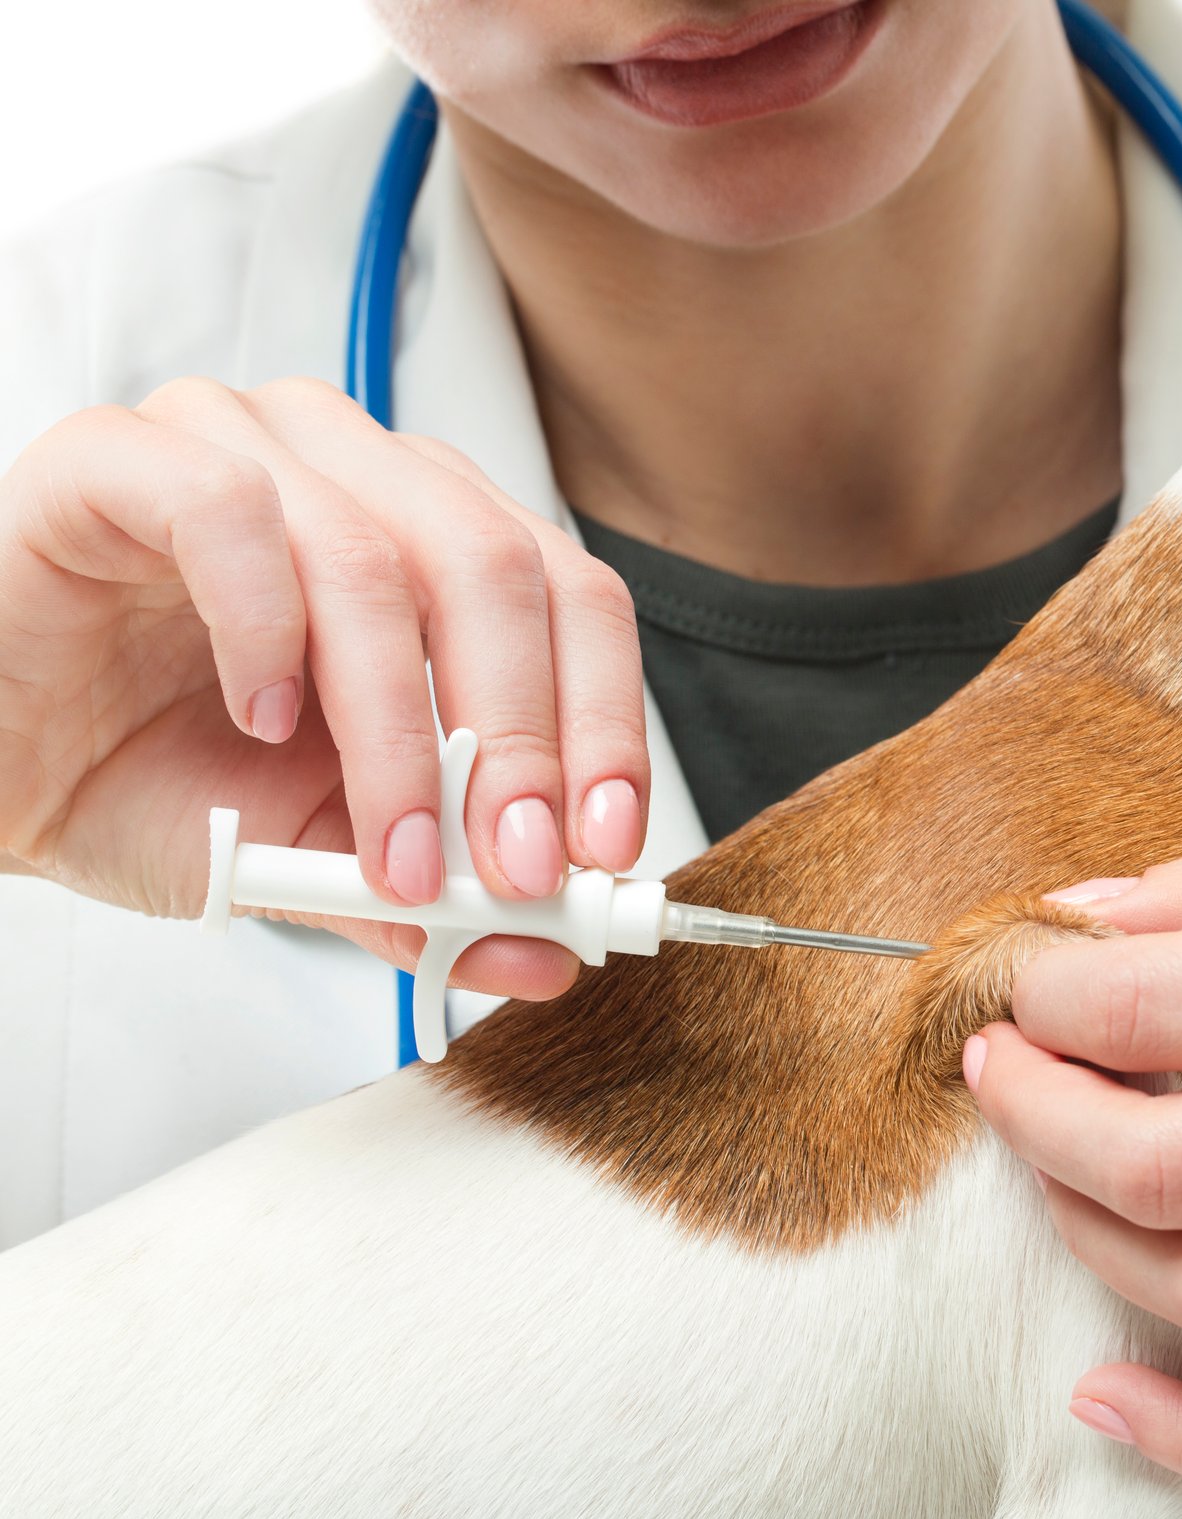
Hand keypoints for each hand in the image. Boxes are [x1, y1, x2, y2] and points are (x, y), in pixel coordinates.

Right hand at [0, 377, 649, 996]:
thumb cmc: (150, 777)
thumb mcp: (318, 858)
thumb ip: (431, 892)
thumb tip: (547, 952)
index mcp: (433, 540)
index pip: (571, 601)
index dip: (605, 723)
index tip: (605, 847)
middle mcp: (357, 473)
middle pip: (498, 572)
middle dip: (520, 739)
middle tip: (515, 866)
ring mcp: (242, 446)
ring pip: (378, 554)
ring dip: (399, 726)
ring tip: (391, 846)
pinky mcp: (120, 458)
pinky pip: (229, 511)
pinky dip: (264, 629)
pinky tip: (260, 716)